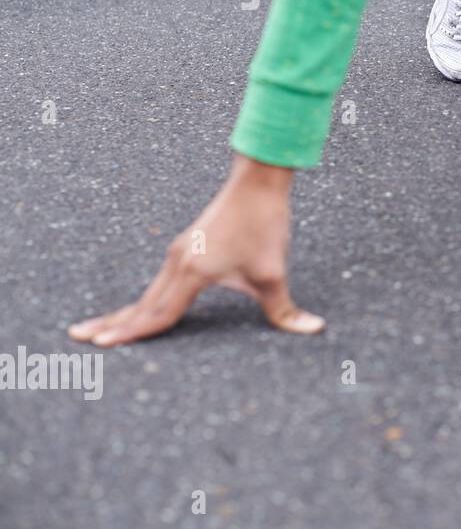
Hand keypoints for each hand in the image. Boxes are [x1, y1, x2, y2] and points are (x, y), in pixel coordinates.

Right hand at [69, 155, 323, 345]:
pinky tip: (140, 305)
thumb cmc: (264, 224)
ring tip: (98, 327)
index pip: (159, 312)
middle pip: (142, 303)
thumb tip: (314, 330)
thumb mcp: (275, 272)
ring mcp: (180, 252)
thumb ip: (286, 310)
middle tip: (78, 337)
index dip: (134, 333)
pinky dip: (144, 298)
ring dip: (124, 311)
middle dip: (112, 323)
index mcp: (194, 272)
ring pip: (148, 291)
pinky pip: (160, 281)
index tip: (103, 346)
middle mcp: (178, 262)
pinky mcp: (187, 247)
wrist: (257, 182)